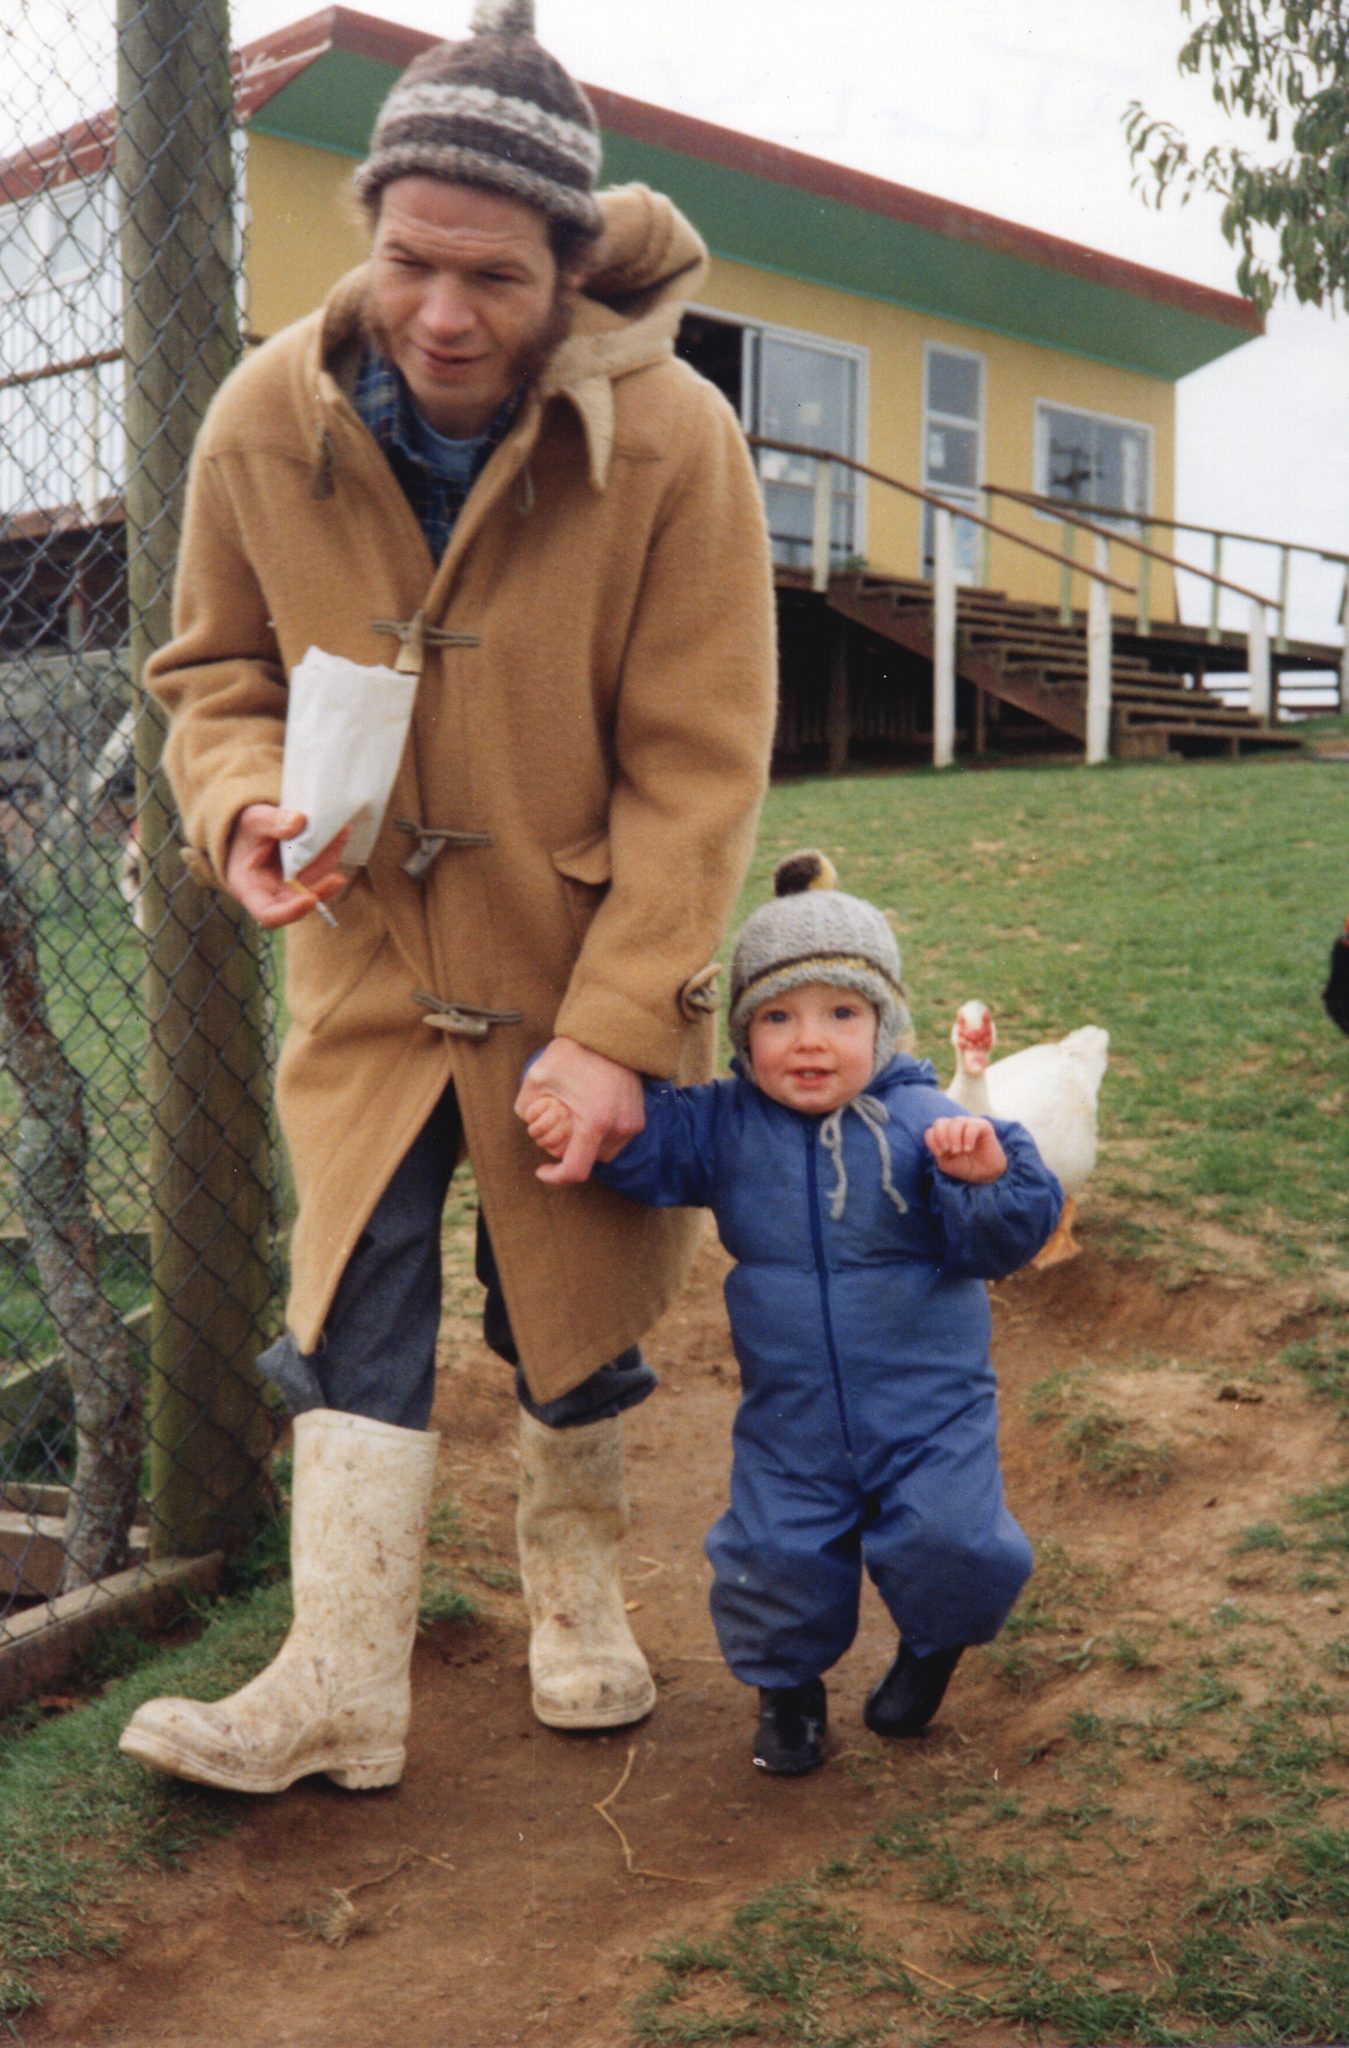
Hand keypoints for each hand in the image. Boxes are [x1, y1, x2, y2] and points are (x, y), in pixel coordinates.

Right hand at [224, 805, 349, 927]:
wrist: (252, 830)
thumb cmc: (245, 832)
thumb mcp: (252, 821)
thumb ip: (271, 822)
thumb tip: (298, 822)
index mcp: (251, 889)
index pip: (268, 915)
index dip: (290, 912)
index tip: (310, 899)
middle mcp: (273, 894)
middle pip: (300, 902)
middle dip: (321, 889)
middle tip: (337, 878)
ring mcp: (293, 888)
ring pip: (317, 884)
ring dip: (330, 863)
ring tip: (339, 835)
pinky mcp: (307, 877)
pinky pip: (323, 870)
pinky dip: (332, 853)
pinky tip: (339, 833)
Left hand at [514, 1038, 643, 1184]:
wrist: (611, 1032)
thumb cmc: (574, 1052)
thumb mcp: (537, 1076)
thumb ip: (525, 1106)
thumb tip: (526, 1122)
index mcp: (594, 1122)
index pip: (575, 1170)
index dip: (555, 1177)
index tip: (542, 1170)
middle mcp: (618, 1128)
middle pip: (589, 1161)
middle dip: (570, 1153)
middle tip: (557, 1130)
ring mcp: (632, 1124)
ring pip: (603, 1153)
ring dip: (587, 1145)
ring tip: (574, 1119)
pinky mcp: (639, 1118)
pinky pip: (616, 1140)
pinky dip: (601, 1135)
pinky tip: (590, 1113)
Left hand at [925, 1115, 1007, 1184]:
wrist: (985, 1174)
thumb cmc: (964, 1166)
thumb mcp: (947, 1163)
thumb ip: (940, 1152)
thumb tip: (944, 1141)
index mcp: (943, 1134)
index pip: (930, 1131)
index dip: (933, 1142)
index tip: (940, 1154)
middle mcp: (955, 1126)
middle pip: (940, 1122)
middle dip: (941, 1137)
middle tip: (948, 1150)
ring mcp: (969, 1124)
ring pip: (956, 1121)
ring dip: (954, 1137)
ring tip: (958, 1151)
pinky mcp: (983, 1126)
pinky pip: (972, 1125)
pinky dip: (967, 1138)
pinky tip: (968, 1149)